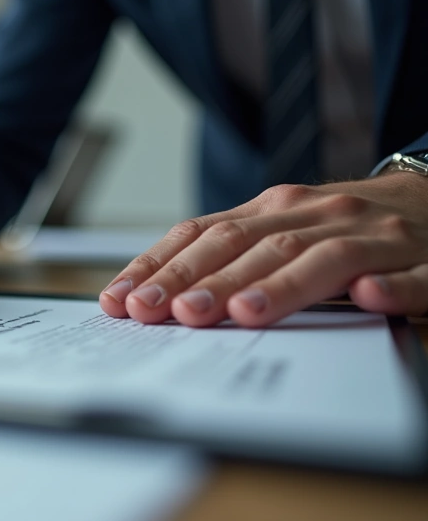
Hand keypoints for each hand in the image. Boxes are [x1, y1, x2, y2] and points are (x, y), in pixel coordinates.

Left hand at [99, 172, 427, 326]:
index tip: (122, 299)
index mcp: (276, 208)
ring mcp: (377, 235)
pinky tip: (368, 296)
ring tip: (244, 312)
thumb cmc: (344, 226)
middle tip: (170, 313)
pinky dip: (392, 286)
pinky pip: (413, 275)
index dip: (161, 266)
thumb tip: (151, 292)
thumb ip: (228, 256)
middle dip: (206, 280)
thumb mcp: (281, 230)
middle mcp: (320, 214)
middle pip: (254, 245)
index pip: (206, 233)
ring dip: (282, 285)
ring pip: (324, 257)